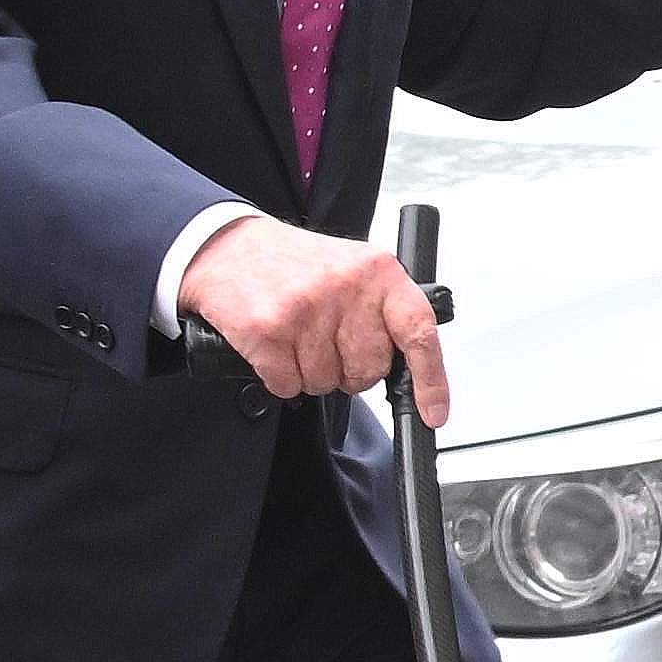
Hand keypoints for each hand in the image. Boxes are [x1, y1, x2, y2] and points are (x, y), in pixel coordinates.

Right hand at [181, 218, 452, 428]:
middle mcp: (345, 288)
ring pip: (327, 383)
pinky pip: (289, 386)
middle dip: (350, 370)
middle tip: (328, 341)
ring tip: (297, 335)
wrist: (228, 248)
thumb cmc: (294, 264)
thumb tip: (411, 371)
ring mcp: (305, 310)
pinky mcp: (268, 331)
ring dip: (311, 372)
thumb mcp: (353, 270)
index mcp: (377, 271)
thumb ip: (384, 312)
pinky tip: (275, 345)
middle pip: (369, 371)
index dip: (431, 380)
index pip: (419, 332)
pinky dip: (281, 377)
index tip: (433, 412)